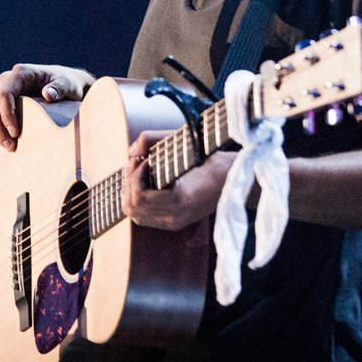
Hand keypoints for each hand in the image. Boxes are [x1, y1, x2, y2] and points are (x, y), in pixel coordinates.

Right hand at [0, 63, 94, 151]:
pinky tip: (3, 141)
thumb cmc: (68, 84)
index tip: (16, 134)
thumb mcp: (69, 84)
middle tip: (11, 147)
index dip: (7, 115)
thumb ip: (60, 88)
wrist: (65, 85)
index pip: (4, 94)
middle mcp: (7, 79)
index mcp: (21, 73)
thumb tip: (47, 94)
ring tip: (7, 147)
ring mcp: (0, 89)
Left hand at [122, 131, 236, 230]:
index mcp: (179, 200)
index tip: (142, 160)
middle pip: (132, 207)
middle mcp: (175, 217)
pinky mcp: (174, 223)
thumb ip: (150, 138)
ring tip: (138, 173)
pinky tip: (144, 184)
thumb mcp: (181, 141)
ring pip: (135, 214)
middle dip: (128, 183)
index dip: (134, 176)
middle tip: (135, 163)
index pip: (139, 197)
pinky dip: (138, 200)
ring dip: (130, 192)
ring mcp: (174, 223)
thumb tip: (130, 151)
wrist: (232, 179)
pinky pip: (144, 217)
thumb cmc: (208, 157)